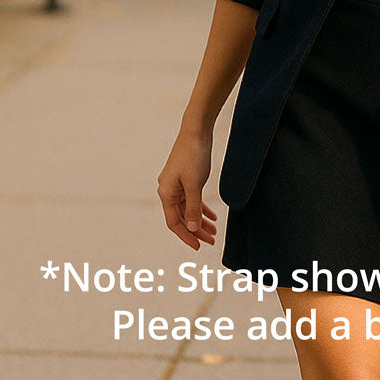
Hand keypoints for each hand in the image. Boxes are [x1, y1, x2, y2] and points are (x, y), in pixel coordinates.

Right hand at [157, 129, 218, 249]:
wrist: (196, 132)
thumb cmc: (193, 156)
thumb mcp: (195, 184)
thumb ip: (193, 208)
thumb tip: (192, 229)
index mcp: (166, 194)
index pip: (174, 223)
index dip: (186, 236)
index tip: (198, 247)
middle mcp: (168, 191)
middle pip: (182, 218)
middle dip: (196, 231)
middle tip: (211, 241)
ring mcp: (176, 185)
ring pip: (188, 209)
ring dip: (200, 221)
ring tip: (214, 232)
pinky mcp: (185, 179)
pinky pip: (192, 199)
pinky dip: (201, 208)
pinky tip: (213, 216)